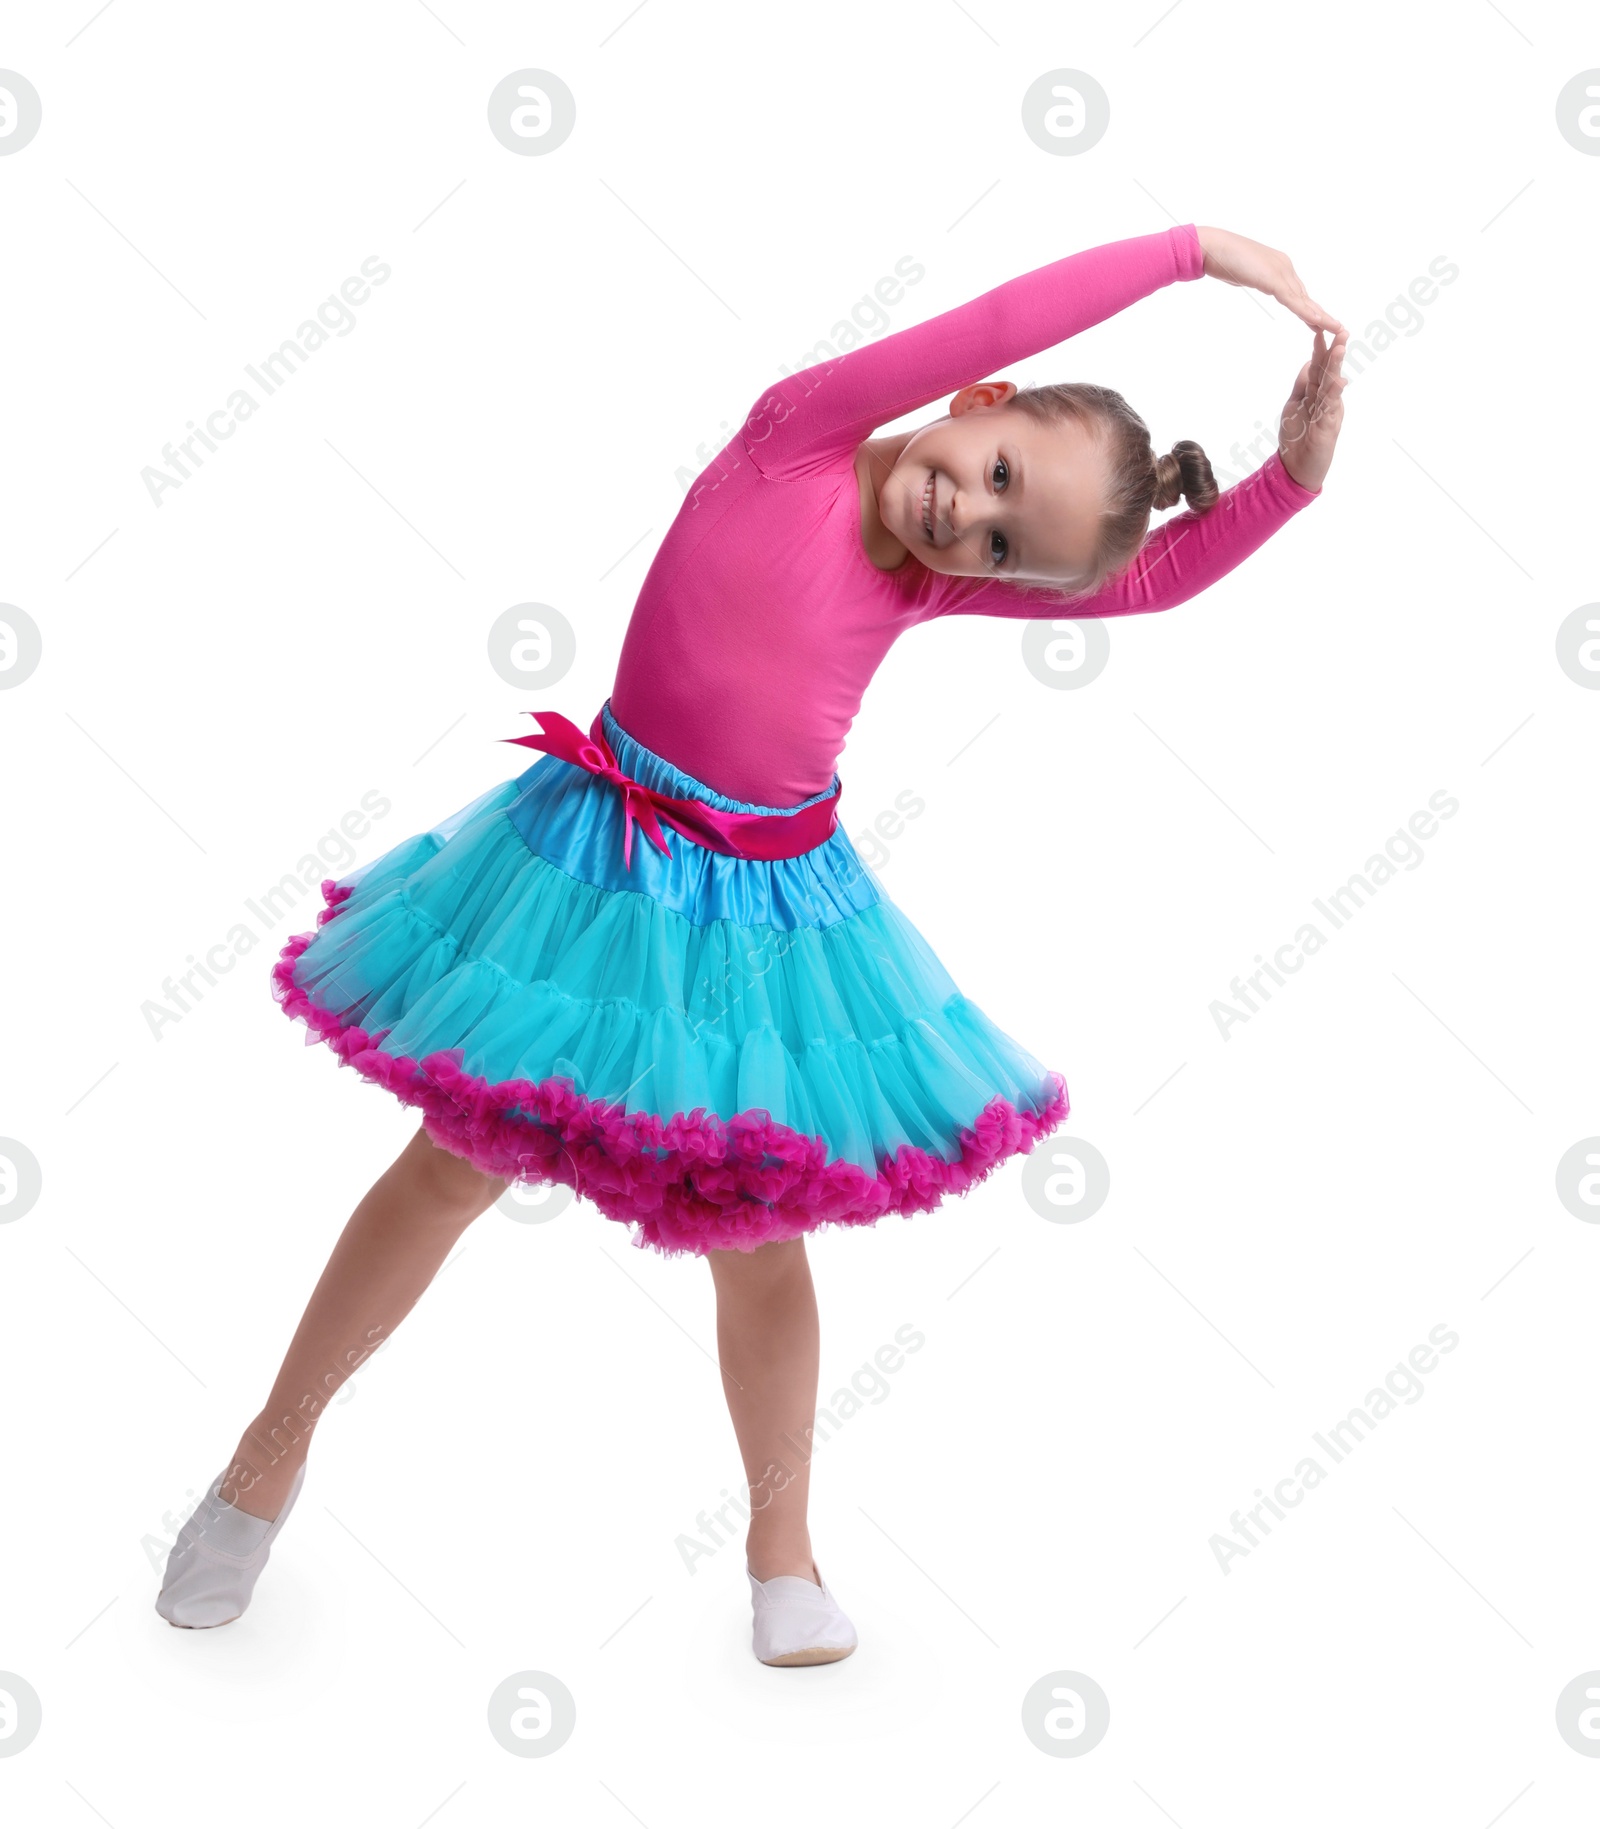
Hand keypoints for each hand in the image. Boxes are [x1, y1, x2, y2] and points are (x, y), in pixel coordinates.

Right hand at [1194, 226, 1342, 333]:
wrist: (1212, 247)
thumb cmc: (1221, 258)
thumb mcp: (1243, 272)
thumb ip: (1253, 276)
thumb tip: (1255, 279)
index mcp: (1278, 265)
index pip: (1296, 291)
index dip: (1308, 306)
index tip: (1318, 319)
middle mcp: (1283, 267)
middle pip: (1304, 295)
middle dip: (1319, 312)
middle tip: (1335, 326)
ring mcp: (1280, 272)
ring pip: (1302, 298)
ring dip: (1319, 315)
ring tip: (1334, 328)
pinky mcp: (1273, 279)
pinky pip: (1292, 299)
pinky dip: (1305, 311)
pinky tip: (1316, 321)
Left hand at [1277, 327, 1347, 491]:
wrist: (1296, 468)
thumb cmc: (1297, 437)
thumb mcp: (1294, 405)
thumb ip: (1302, 385)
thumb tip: (1307, 363)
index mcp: (1317, 394)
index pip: (1319, 368)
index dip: (1319, 350)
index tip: (1319, 329)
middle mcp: (1326, 400)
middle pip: (1330, 372)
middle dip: (1335, 351)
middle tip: (1342, 330)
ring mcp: (1329, 413)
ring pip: (1332, 386)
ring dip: (1336, 366)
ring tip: (1340, 347)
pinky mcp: (1328, 428)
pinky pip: (1331, 408)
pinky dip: (1334, 395)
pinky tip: (1339, 381)